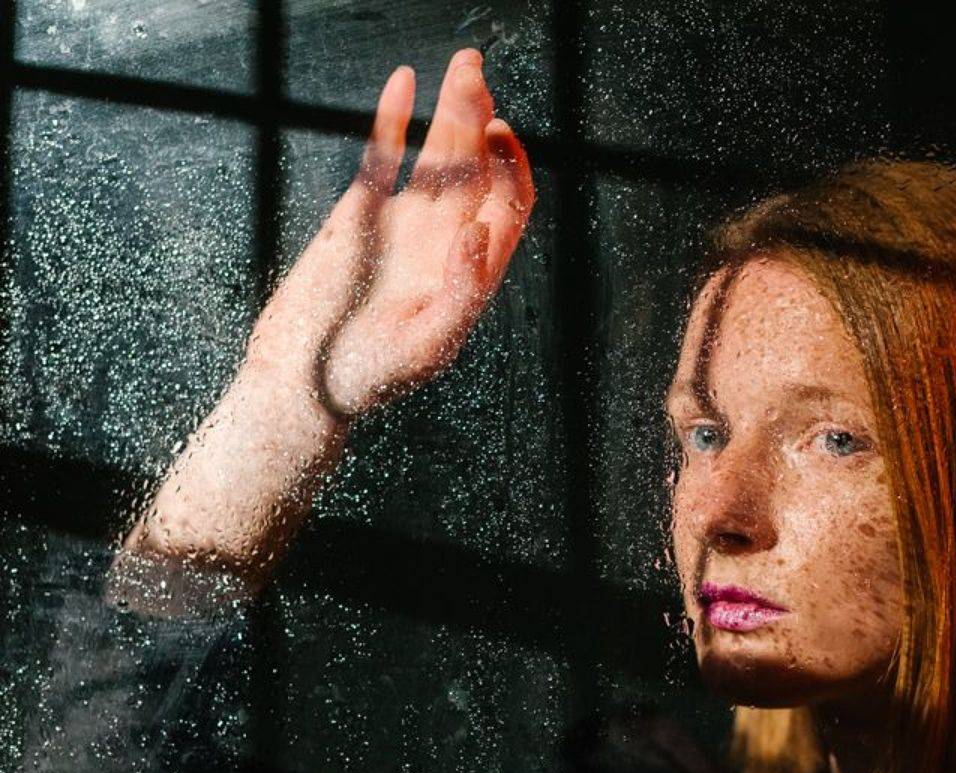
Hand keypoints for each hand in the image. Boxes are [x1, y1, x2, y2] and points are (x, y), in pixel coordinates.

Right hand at [246, 48, 534, 418]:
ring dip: (450, 111)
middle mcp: (444, 241)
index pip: (508, 208)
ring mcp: (404, 223)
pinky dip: (392, 121)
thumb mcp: (428, 344)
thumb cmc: (370, 376)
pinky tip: (404, 82)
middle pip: (474, 169)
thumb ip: (462, 290)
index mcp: (472, 270)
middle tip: (476, 71)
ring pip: (435, 156)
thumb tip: (480, 232)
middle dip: (480, 119)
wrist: (303, 382)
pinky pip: (382, 158)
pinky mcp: (359, 215)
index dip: (511, 170)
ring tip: (463, 66)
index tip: (500, 138)